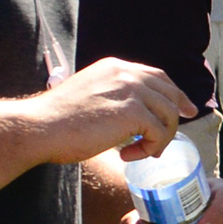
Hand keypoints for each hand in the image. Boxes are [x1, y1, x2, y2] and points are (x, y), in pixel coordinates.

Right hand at [36, 57, 189, 161]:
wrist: (38, 127)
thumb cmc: (56, 120)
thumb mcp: (89, 96)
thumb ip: (112, 97)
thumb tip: (132, 115)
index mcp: (115, 67)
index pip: (156, 76)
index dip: (173, 93)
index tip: (185, 109)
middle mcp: (127, 73)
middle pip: (169, 93)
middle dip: (178, 115)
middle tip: (173, 136)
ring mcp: (131, 91)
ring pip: (168, 116)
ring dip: (158, 139)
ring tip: (138, 152)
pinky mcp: (133, 112)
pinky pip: (159, 134)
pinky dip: (149, 149)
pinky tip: (128, 156)